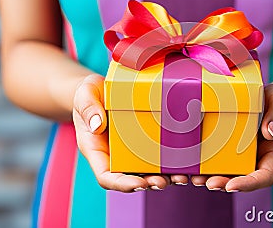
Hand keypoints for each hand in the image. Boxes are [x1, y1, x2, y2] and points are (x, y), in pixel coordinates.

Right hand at [72, 74, 187, 191]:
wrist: (102, 89)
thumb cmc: (90, 93)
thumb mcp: (85, 94)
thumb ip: (88, 107)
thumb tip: (97, 125)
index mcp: (97, 150)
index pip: (107, 176)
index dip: (122, 184)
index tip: (139, 184)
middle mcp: (115, 156)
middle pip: (131, 178)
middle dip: (148, 183)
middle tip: (164, 182)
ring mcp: (132, 150)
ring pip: (148, 170)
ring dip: (164, 177)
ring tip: (180, 177)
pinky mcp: (146, 141)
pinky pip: (158, 154)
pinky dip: (172, 161)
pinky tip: (186, 162)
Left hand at [191, 83, 272, 191]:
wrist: (266, 94)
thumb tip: (269, 132)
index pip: (265, 176)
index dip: (249, 184)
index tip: (233, 186)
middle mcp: (255, 158)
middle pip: (241, 179)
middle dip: (224, 184)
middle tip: (209, 183)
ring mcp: (239, 154)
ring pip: (225, 172)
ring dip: (209, 178)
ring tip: (194, 179)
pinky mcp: (225, 145)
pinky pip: (214, 156)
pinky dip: (202, 162)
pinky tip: (188, 163)